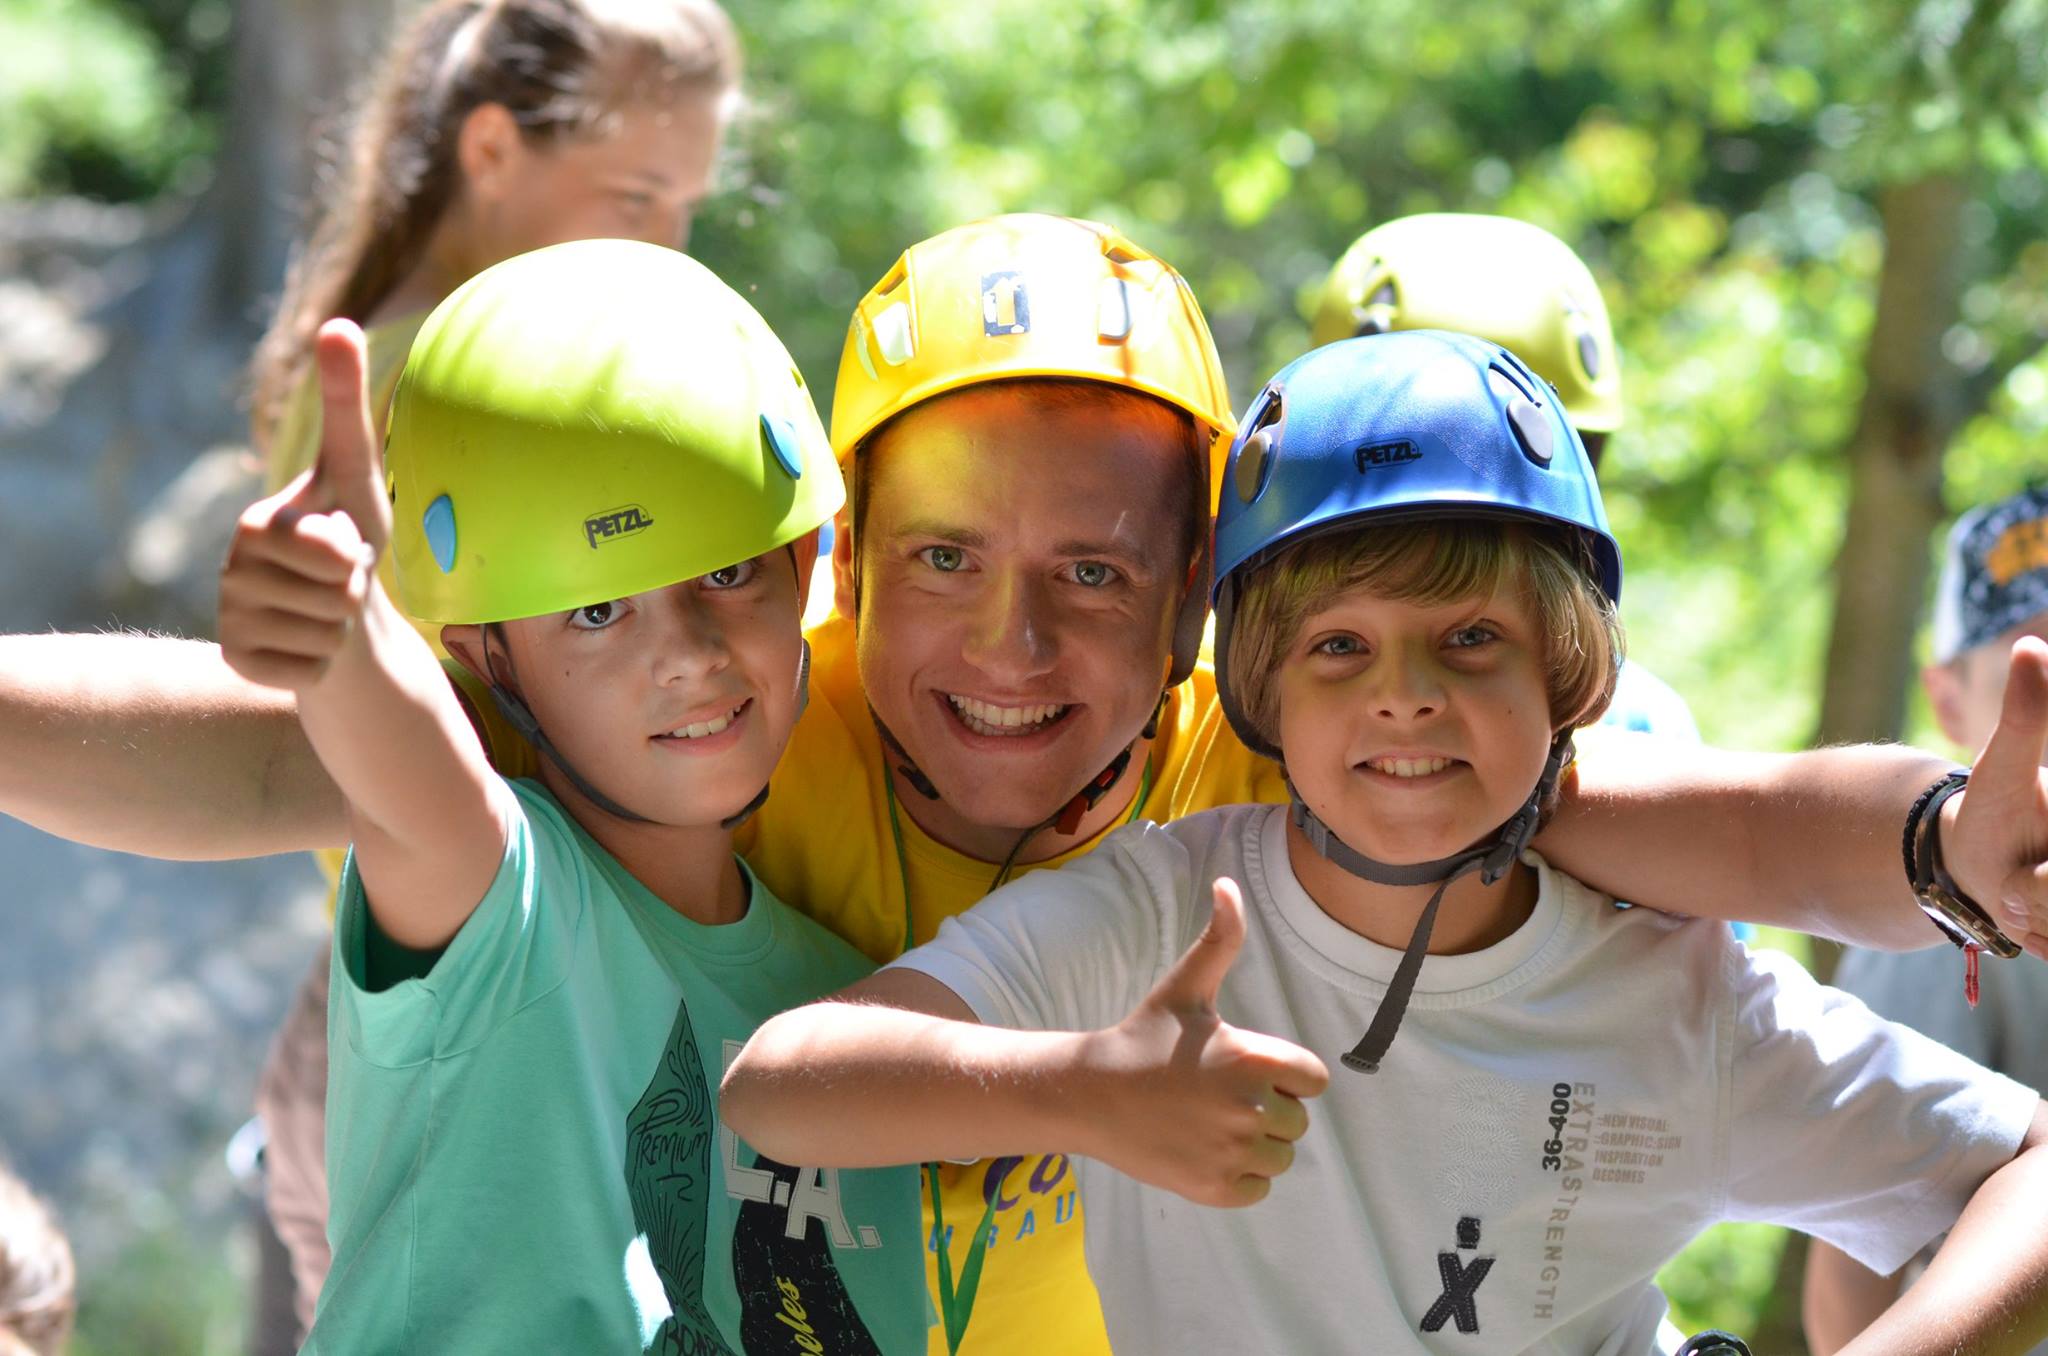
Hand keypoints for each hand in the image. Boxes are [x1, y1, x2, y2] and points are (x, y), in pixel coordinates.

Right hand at [219, 320, 391, 692]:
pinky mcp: (240, 664)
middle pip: (333, 596)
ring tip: (326, 607)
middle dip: (353, 590)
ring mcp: (230, 622)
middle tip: (338, 581)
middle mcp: (230, 575)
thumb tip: (339, 322)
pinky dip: (326, 661)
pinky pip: (310, 672)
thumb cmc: (349, 532)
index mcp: (253, 526)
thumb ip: (347, 402)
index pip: (330, 553)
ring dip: (343, 626)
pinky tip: (311, 643)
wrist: (339, 608)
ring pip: (326, 637)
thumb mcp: (356, 470)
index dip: (353, 555)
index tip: (342, 544)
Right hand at [1081, 877, 1329, 1207]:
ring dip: (1256, 1144)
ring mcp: (1233, 1152)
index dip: (1285, 1073)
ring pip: (1280, 1156)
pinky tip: (1205, 1150)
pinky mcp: (1216, 1187)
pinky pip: (1258, 1188)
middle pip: (1297, 1120)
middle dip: (1268, 1108)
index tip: (1245, 1068)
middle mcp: (1250, 1107)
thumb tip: (1227, 884)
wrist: (1091, 1095)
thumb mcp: (1186, 987)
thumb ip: (1220, 939)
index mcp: (1252, 1057)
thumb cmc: (1144, 1037)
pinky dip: (1239, 1176)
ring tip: (1212, 1123)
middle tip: (1218, 1095)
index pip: (1314, 1079)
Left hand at [1942, 636, 2047, 959]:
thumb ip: (2027, 716)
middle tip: (2022, 870)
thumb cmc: (1998, 806)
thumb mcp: (2005, 763)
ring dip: (2032, 915)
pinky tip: (2028, 917)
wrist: (1978, 865)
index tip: (2038, 859)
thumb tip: (2028, 647)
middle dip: (2039, 889)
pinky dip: (2036, 936)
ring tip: (2022, 889)